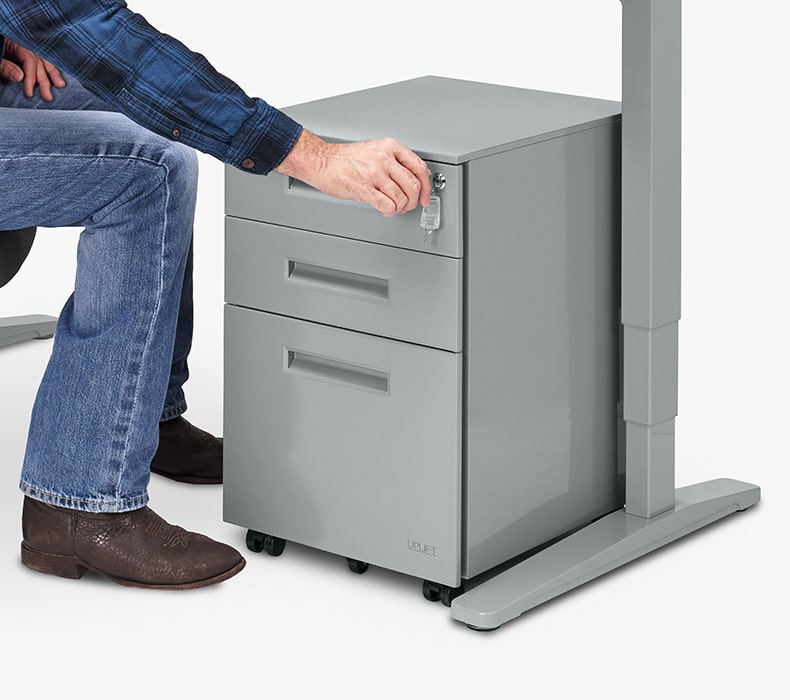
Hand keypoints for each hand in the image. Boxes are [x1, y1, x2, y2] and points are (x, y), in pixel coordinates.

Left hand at [0, 38, 65, 101]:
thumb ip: (4, 66)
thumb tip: (20, 77)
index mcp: (13, 42)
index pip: (29, 60)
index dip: (31, 77)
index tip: (29, 92)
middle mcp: (21, 44)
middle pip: (37, 61)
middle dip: (43, 80)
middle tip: (48, 97)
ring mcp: (22, 48)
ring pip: (41, 60)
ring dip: (51, 73)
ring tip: (60, 86)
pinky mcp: (22, 53)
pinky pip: (39, 60)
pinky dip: (49, 68)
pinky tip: (56, 76)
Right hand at [276, 130, 431, 216]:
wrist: (321, 161)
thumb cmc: (346, 158)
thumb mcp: (375, 150)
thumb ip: (396, 161)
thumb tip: (416, 176)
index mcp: (390, 147)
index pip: (419, 167)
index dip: (425, 186)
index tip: (425, 196)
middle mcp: (384, 158)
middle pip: (413, 185)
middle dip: (413, 200)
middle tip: (408, 205)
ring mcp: (374, 174)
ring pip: (401, 198)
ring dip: (400, 208)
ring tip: (394, 207)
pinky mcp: (364, 189)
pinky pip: (387, 206)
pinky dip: (389, 212)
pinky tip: (384, 209)